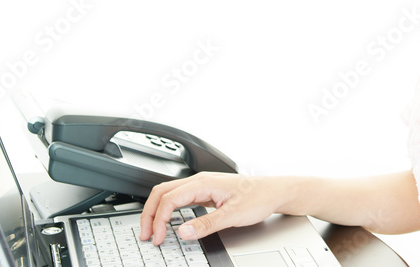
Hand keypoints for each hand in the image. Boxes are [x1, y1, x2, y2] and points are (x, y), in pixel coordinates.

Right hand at [138, 172, 284, 244]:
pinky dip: (168, 210)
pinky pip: (179, 199)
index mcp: (204, 183)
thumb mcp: (233, 215)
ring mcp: (202, 186)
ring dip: (157, 211)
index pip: (170, 199)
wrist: (274, 191)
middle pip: (162, 192)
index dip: (159, 220)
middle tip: (146, 235)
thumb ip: (207, 224)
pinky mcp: (205, 192)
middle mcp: (200, 181)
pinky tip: (168, 222)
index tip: (158, 238)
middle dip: (149, 213)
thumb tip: (183, 232)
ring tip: (152, 230)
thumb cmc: (259, 197)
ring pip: (169, 194)